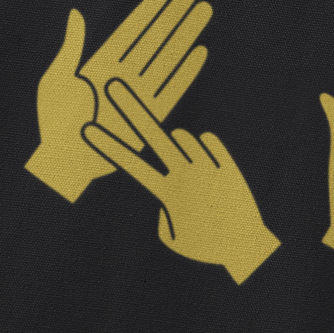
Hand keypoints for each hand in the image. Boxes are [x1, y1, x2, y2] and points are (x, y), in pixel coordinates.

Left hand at [25, 0, 210, 202]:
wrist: (63, 161)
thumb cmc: (54, 123)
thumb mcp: (56, 80)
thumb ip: (72, 47)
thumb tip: (75, 13)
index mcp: (102, 64)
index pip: (133, 30)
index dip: (151, 9)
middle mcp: (125, 75)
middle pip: (157, 37)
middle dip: (176, 14)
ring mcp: (139, 94)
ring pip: (168, 56)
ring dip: (187, 34)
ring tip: (204, 11)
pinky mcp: (148, 115)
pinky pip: (172, 88)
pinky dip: (186, 71)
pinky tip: (200, 51)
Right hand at [83, 81, 280, 284]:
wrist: (246, 246)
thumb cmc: (204, 245)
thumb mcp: (172, 236)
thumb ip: (163, 207)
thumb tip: (166, 181)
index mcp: (168, 194)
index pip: (131, 164)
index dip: (108, 145)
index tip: (88, 128)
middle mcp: (186, 175)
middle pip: (153, 134)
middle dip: (131, 109)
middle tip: (115, 86)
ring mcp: (208, 166)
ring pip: (183, 136)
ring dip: (179, 146)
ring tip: (190, 171)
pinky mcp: (227, 163)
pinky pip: (209, 140)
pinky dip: (204, 148)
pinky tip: (208, 167)